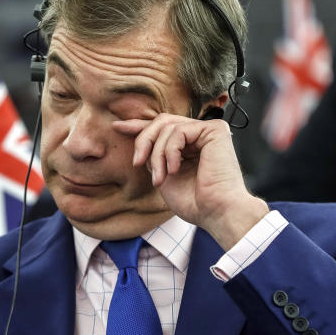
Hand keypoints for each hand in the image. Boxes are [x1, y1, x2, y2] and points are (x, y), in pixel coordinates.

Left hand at [113, 115, 268, 250]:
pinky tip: (174, 170)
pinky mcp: (215, 130)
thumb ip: (155, 155)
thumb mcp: (164, 175)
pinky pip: (178, 132)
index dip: (140, 126)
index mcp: (191, 146)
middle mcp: (201, 135)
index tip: (118, 128)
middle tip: (137, 162)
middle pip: (162, 122)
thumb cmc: (195, 203)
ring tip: (160, 178)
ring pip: (167, 127)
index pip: (163, 128)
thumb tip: (137, 136)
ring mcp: (208, 131)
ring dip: (157, 154)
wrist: (217, 213)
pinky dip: (170, 152)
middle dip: (144, 140)